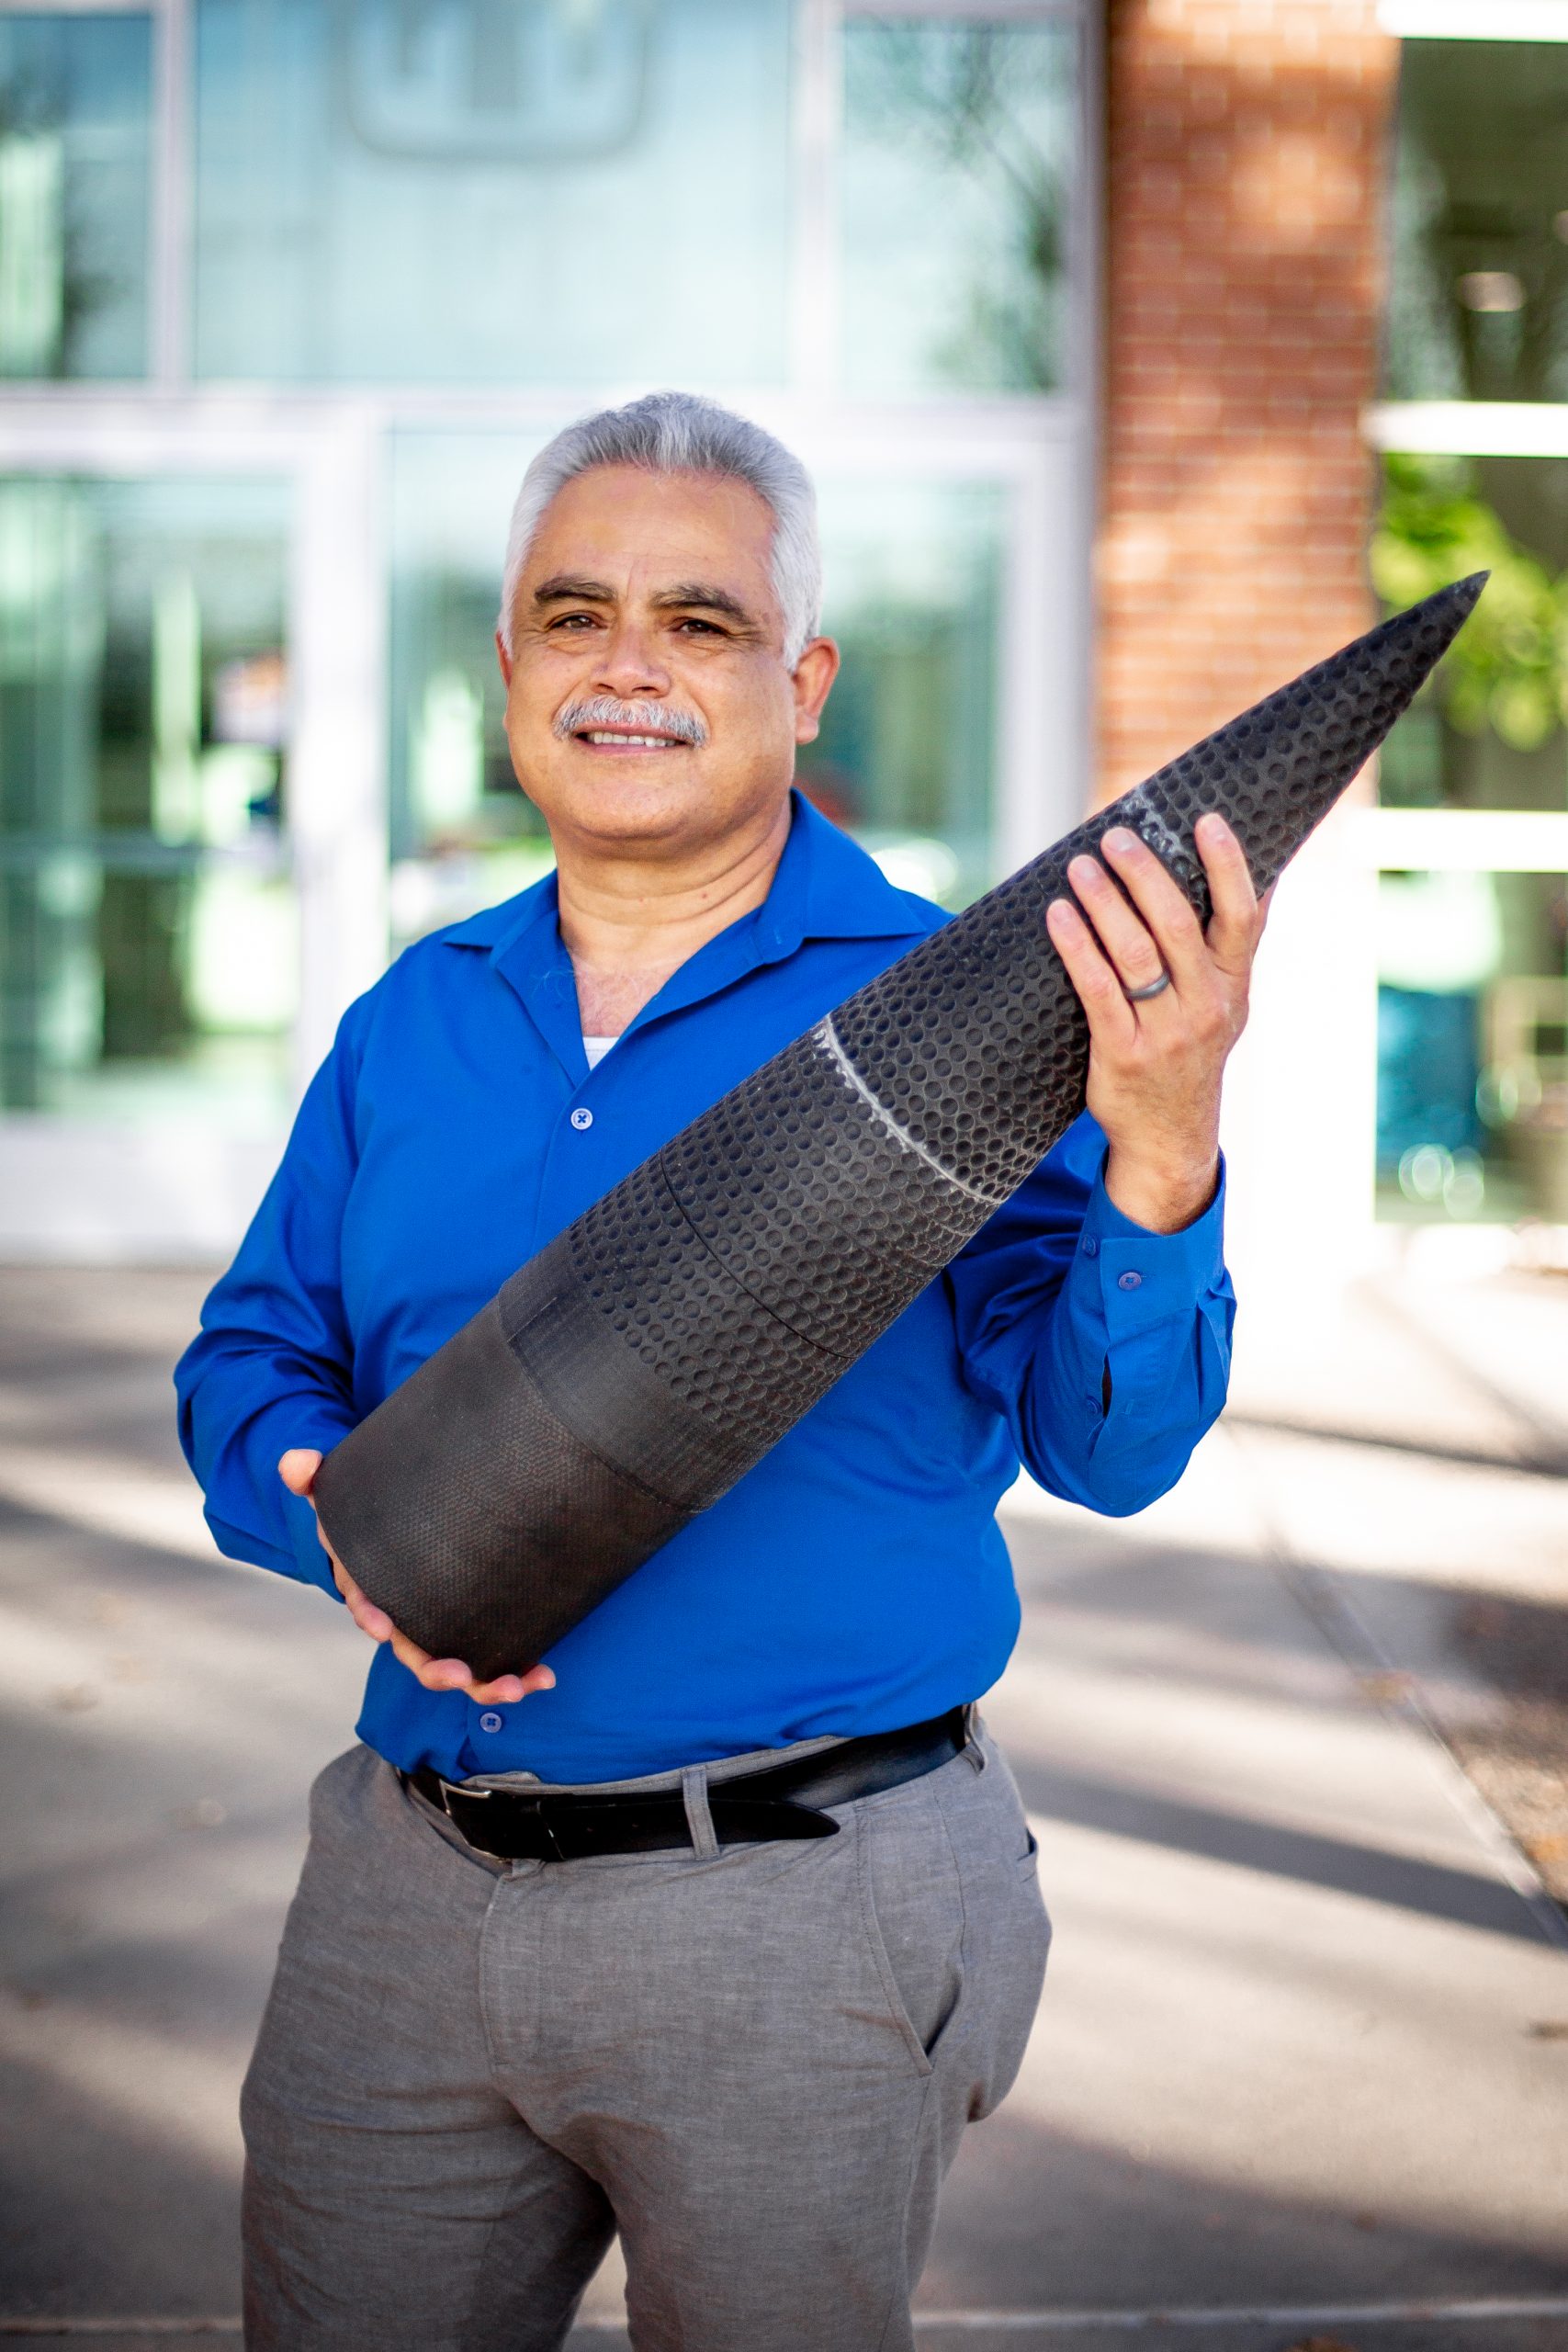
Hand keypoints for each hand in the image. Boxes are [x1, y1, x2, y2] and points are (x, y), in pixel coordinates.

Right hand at [277, 1449, 554, 1707]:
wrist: (408, 1518)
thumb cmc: (375, 1513)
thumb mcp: (343, 1492)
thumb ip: (316, 1477)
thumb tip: (296, 1463)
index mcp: (374, 1590)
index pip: (367, 1607)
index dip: (371, 1618)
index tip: (382, 1628)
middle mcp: (408, 1620)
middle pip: (416, 1653)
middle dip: (436, 1670)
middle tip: (459, 1675)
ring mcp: (444, 1630)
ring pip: (460, 1669)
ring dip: (487, 1684)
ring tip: (517, 1687)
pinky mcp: (477, 1630)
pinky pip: (495, 1659)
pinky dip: (518, 1672)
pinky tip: (544, 1675)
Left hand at [1044, 813, 1266, 1233]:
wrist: (1169, 1137)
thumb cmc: (1191, 1052)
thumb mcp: (1226, 1005)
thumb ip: (1231, 948)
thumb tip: (1258, 875)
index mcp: (1235, 986)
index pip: (1241, 916)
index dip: (1227, 866)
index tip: (1207, 820)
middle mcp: (1207, 1006)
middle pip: (1177, 925)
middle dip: (1144, 873)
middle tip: (1115, 836)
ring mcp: (1166, 1033)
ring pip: (1134, 953)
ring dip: (1104, 901)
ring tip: (1080, 866)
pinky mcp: (1124, 1054)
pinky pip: (1097, 989)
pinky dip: (1076, 946)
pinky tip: (1058, 915)